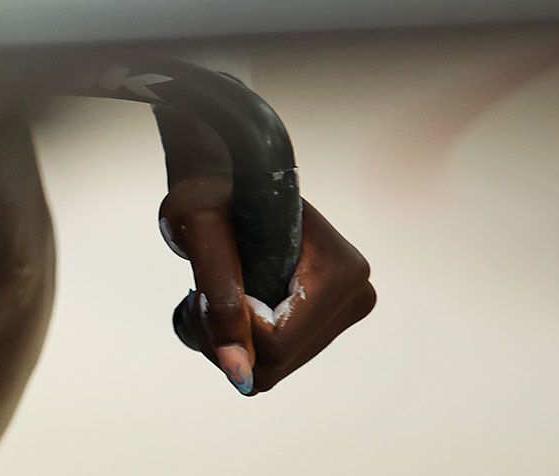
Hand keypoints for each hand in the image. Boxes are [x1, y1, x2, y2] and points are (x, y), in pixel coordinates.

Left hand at [157, 150, 375, 395]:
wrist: (227, 182)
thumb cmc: (212, 196)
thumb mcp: (202, 234)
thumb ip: (222, 305)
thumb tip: (241, 377)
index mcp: (341, 271)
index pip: (279, 345)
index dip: (229, 324)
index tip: (208, 284)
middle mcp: (356, 294)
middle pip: (277, 363)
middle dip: (226, 335)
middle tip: (203, 291)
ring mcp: (347, 310)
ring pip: (274, 368)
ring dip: (229, 338)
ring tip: (215, 293)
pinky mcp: (330, 321)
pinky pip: (276, 361)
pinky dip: (242, 340)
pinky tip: (234, 302)